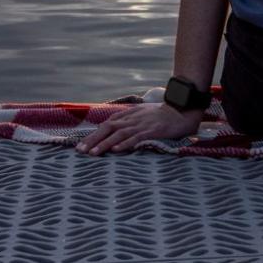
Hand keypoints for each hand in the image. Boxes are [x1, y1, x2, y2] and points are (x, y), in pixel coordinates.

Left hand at [75, 101, 202, 155]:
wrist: (182, 110)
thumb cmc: (162, 115)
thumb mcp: (142, 114)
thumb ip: (129, 121)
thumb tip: (114, 131)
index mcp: (129, 114)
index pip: (106, 124)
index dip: (93, 134)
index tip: (81, 145)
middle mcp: (132, 118)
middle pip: (108, 128)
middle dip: (93, 139)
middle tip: (80, 151)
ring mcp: (142, 124)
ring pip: (119, 134)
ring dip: (104, 143)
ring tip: (93, 153)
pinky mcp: (153, 131)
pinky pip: (136, 137)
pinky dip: (125, 143)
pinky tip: (116, 150)